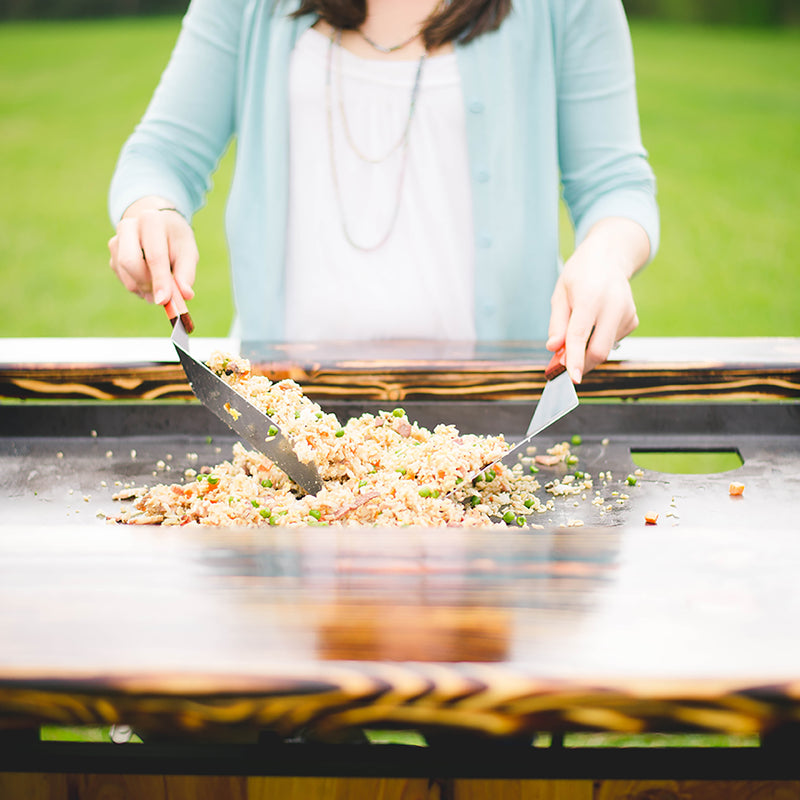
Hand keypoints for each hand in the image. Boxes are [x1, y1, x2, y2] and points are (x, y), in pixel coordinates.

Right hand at [108, 197, 197, 314]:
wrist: (160, 225)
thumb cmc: (176, 241)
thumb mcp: (188, 253)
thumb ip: (186, 273)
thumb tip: (186, 295)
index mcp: (152, 221)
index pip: (154, 255)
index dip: (160, 281)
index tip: (164, 301)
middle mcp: (129, 226)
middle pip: (130, 262)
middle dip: (146, 284)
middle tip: (163, 298)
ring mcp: (116, 238)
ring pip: (124, 272)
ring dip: (142, 288)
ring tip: (161, 288)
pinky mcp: (112, 252)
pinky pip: (122, 277)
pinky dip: (137, 286)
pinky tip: (150, 280)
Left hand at [546, 218, 649, 382]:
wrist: (609, 256)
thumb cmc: (580, 275)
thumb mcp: (560, 294)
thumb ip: (557, 324)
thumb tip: (554, 348)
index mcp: (590, 297)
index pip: (580, 335)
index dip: (575, 359)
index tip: (573, 378)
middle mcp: (613, 306)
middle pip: (599, 350)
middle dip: (581, 364)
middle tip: (564, 365)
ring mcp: (627, 313)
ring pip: (605, 348)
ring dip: (587, 349)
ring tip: (580, 327)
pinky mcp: (633, 320)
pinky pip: (612, 341)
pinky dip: (598, 339)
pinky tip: (596, 321)